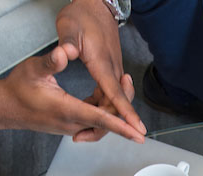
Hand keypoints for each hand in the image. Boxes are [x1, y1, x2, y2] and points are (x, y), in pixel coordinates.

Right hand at [0, 46, 143, 141]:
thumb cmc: (19, 87)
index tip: (138, 133)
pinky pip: (94, 122)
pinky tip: (104, 93)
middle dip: (123, 106)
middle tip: (128, 79)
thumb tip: (65, 52)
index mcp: (65, 109)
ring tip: (121, 81)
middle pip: (107, 122)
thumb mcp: (34, 69)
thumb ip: (51, 61)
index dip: (121, 125)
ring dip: (114, 108)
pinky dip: (105, 111)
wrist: (6, 107)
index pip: (100, 119)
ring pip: (102, 123)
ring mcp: (71, 126)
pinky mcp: (71, 125)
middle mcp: (71, 123)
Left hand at [56, 0, 145, 139]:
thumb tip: (65, 52)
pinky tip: (89, 106)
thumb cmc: (81, 16)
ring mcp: (112, 70)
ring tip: (81, 127)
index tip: (137, 130)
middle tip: (81, 135)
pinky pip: (110, 93)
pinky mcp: (110, 69)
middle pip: (116, 103)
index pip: (116, 94)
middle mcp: (112, 69)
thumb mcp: (69, 27)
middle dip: (107, 124)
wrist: (95, 5)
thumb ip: (67, 43)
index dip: (126, 114)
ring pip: (113, 100)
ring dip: (103, 115)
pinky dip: (101, 104)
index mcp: (102, 63)